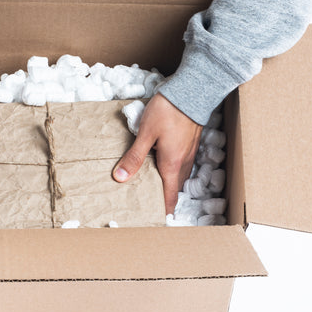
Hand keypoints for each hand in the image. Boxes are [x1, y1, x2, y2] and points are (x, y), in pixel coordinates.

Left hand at [113, 93, 201, 214]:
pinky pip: (182, 163)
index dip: (164, 210)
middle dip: (164, 197)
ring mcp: (189, 152)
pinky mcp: (190, 143)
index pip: (170, 196)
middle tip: (150, 204)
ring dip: (169, 183)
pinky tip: (161, 163)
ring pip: (179, 175)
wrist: (191, 91)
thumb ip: (134, 157)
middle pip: (174, 187)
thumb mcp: (146, 133)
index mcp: (172, 165)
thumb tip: (120, 178)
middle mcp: (184, 162)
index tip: (157, 220)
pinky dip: (172, 170)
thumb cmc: (168, 111)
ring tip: (154, 186)